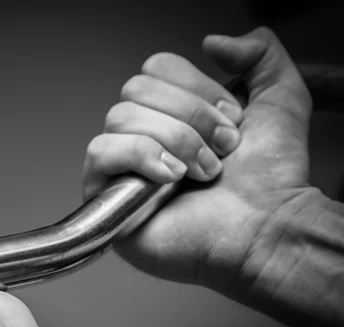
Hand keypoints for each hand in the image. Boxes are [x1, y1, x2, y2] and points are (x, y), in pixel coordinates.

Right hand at [83, 26, 316, 291]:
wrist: (266, 230)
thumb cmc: (271, 178)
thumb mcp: (280, 99)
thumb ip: (259, 55)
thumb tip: (212, 41)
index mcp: (173, 113)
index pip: (155, 68)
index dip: (195, 87)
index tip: (231, 120)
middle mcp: (144, 135)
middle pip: (135, 89)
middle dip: (188, 117)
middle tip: (221, 150)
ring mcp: (122, 166)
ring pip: (120, 117)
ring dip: (173, 141)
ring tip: (202, 173)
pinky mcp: (106, 195)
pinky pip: (100, 152)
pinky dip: (140, 157)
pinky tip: (170, 179)